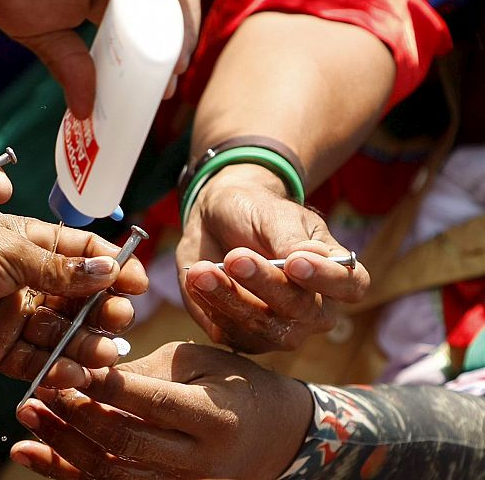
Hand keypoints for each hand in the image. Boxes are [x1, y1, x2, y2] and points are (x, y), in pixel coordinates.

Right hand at [0, 0, 252, 116]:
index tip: (160, 92)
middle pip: (169, 12)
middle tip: (173, 83)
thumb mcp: (42, 36)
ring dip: (189, 25)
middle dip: (177, 49)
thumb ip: (69, 69)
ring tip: (185, 60)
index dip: (158, 60)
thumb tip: (82, 112)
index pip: (146, 30)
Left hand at [0, 209, 148, 385]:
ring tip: (106, 352)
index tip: (136, 280)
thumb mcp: (11, 250)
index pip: (81, 253)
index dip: (111, 265)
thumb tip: (110, 269)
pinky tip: (74, 373)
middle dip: (101, 308)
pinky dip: (55, 367)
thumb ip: (60, 267)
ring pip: (59, 331)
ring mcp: (12, 315)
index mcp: (29, 244)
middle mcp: (25, 279)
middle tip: (121, 318)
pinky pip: (33, 360)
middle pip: (76, 297)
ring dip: (84, 342)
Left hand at [10, 342, 311, 478]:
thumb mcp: (197, 362)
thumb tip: (86, 373)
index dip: (102, 384)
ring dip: (60, 446)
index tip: (65, 363)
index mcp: (213, 416)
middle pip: (124, 442)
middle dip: (73, 415)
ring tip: (26, 416)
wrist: (277, 436)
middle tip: (36, 389)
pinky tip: (32, 455)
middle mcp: (199, 461)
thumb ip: (144, 371)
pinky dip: (65, 472)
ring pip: (110, 473)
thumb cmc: (234, 384)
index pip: (149, 402)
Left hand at [177, 164, 368, 351]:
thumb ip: (291, 239)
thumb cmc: (255, 211)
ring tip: (202, 271)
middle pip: (301, 311)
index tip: (294, 262)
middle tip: (235, 257)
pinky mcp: (242, 335)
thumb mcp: (274, 214)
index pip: (350, 286)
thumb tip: (312, 259)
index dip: (326, 279)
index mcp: (333, 271)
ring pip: (264, 328)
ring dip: (231, 299)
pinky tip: (197, 279)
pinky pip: (231, 333)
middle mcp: (313, 308)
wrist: (215, 219)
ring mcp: (279, 327)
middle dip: (265, 284)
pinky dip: (211, 306)